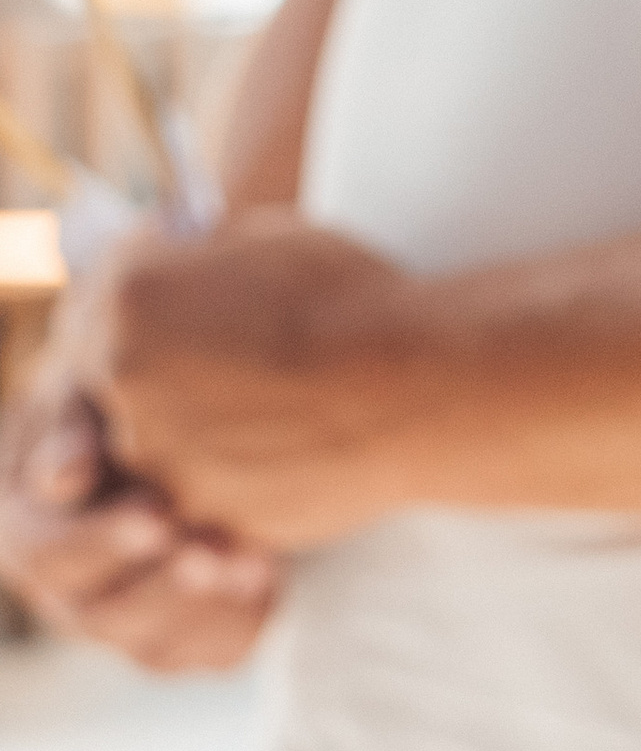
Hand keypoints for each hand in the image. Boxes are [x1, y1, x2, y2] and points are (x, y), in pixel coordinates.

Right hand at [0, 363, 277, 670]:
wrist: (199, 415)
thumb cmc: (127, 390)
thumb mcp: (91, 387)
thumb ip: (72, 426)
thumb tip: (63, 478)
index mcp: (26, 522)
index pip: (46, 550)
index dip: (99, 541)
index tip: (157, 515)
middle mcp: (64, 583)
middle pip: (97, 610)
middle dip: (159, 584)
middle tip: (209, 552)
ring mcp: (121, 615)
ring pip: (153, 642)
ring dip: (203, 606)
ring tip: (251, 561)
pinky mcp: (182, 629)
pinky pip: (208, 650)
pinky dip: (239, 619)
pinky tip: (268, 574)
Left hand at [50, 210, 434, 547]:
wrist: (422, 384)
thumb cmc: (355, 300)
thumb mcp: (269, 238)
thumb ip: (199, 257)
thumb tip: (181, 261)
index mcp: (128, 299)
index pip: (107, 303)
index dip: (153, 307)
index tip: (187, 307)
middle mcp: (124, 378)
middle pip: (120, 377)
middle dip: (170, 369)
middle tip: (237, 358)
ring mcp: (159, 455)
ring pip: (157, 443)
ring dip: (202, 426)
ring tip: (279, 402)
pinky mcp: (202, 512)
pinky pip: (205, 491)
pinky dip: (238, 472)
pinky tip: (293, 440)